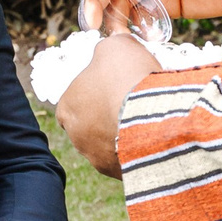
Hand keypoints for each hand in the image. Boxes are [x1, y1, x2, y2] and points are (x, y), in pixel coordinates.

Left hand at [56, 31, 160, 176]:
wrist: (154, 119)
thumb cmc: (128, 79)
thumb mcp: (116, 47)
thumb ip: (108, 48)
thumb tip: (111, 48)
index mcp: (66, 107)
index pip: (76, 99)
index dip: (97, 90)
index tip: (117, 85)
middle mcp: (76, 137)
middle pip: (92, 123)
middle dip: (110, 114)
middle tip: (134, 102)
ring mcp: (97, 158)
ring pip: (110, 143)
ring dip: (125, 133)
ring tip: (149, 119)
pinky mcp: (118, 173)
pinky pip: (128, 159)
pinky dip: (139, 149)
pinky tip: (155, 136)